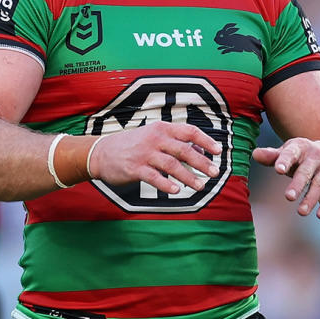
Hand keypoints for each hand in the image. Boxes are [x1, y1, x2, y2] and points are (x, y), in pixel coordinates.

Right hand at [89, 121, 221, 193]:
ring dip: (188, 176)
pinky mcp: (135, 168)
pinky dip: (167, 184)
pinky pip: (154, 177)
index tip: (219, 151)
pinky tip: (177, 190)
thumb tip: (199, 150)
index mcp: (161, 128)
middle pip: (184, 150)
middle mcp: (154, 139)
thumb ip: (174, 141)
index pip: (189, 131)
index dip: (206, 141)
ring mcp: (144, 154)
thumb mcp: (152, 135)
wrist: (101, 152)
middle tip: (214, 173)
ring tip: (201, 186)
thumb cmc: (132, 145)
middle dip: (201, 162)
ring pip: (172, 165)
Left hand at [253, 138, 319, 218]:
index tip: (278, 170)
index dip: (284, 161)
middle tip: (288, 197)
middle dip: (298, 184)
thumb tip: (255, 154)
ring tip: (301, 212)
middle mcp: (316, 155)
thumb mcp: (289, 153)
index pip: (291, 153)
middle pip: (306, 171)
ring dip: (311, 198)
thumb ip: (272, 156)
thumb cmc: (303, 157)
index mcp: (300, 147)